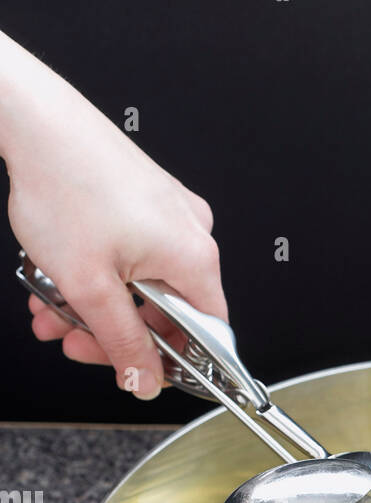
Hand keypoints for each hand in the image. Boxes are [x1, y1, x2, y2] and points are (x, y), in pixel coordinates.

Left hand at [0, 32, 226, 399]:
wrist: (34, 121)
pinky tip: (60, 278)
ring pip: (139, 284)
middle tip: (76, 340)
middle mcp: (189, 231)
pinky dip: (96, 273)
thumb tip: (145, 381)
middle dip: (112, 331)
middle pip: (165, 311)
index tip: (138, 372)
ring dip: (95, 306)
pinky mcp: (143, 197)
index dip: (169, 361)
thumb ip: (122, 343)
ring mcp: (167, 211)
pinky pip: (129, 254)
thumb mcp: (91, 288)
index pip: (204, 334)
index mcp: (193, 256)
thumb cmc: (64, 184)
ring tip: (54, 308)